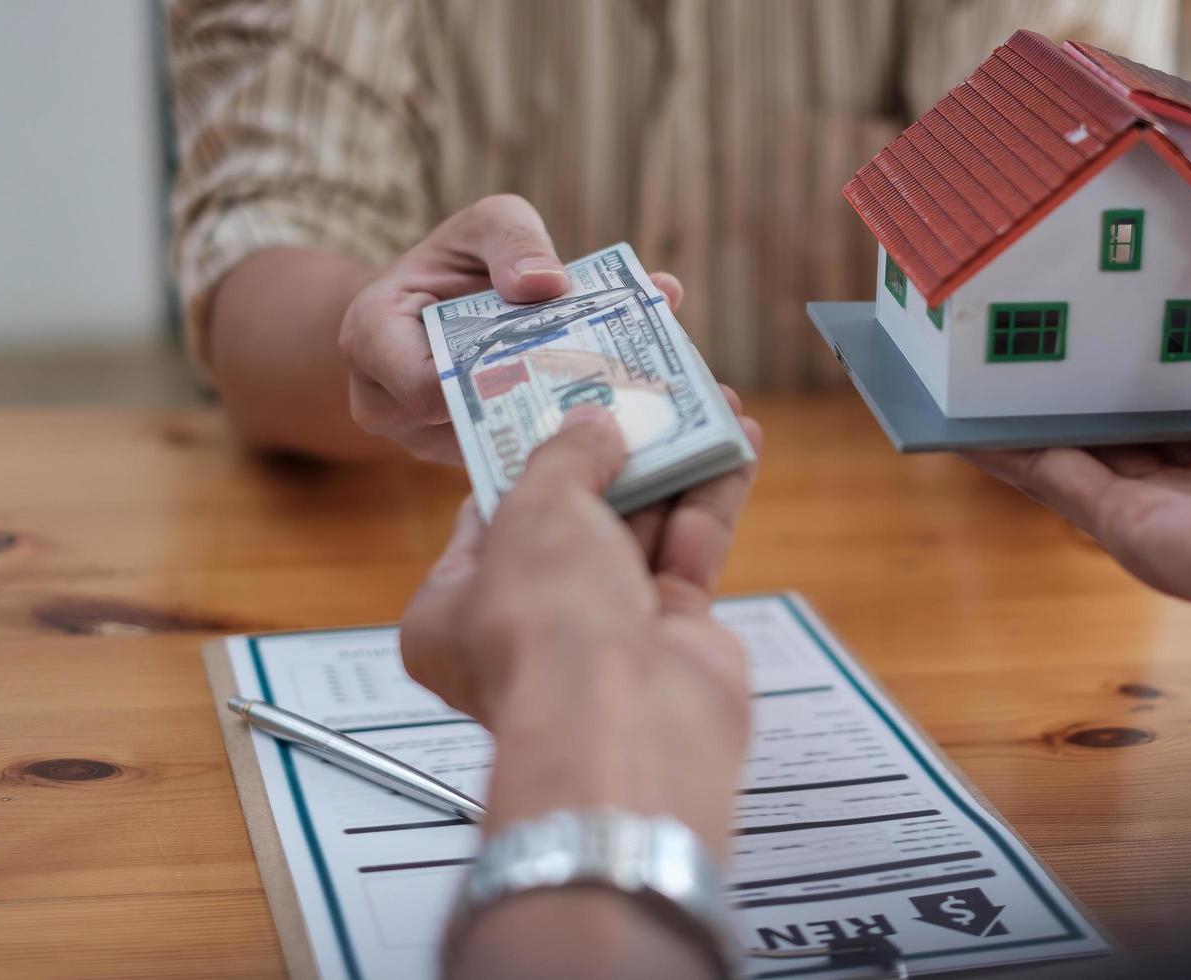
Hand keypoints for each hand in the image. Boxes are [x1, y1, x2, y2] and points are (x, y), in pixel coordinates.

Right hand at [338, 194, 684, 463]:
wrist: (447, 300)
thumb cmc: (462, 260)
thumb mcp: (489, 225)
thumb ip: (515, 240)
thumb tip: (547, 283)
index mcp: (373, 338)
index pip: (423, 386)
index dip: (488, 378)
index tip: (552, 356)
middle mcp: (386, 400)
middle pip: (464, 423)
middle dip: (533, 401)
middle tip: (609, 385)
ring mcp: (421, 438)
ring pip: (491, 445)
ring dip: (549, 422)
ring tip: (614, 397)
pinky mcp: (458, 456)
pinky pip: (506, 455)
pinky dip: (551, 432)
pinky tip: (602, 412)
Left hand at [400, 394, 762, 851]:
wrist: (626, 722)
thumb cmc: (545, 623)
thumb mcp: (535, 509)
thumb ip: (566, 456)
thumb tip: (594, 425)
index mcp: (453, 609)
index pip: (489, 517)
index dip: (529, 454)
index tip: (564, 401)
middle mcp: (527, 625)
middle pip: (574, 519)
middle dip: (615, 452)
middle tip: (642, 390)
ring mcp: (603, 634)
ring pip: (641, 529)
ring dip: (674, 461)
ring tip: (706, 398)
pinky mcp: (672, 637)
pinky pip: (689, 551)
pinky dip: (711, 496)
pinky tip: (737, 441)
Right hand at [963, 170, 1190, 644]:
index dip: (1165, 343)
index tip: (1126, 291)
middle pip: (1133, 421)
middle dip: (1089, 376)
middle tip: (1044, 314)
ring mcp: (1166, 508)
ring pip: (1081, 448)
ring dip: (1033, 408)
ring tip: (985, 357)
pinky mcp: (1127, 528)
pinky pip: (1054, 480)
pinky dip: (1007, 449)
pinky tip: (967, 417)